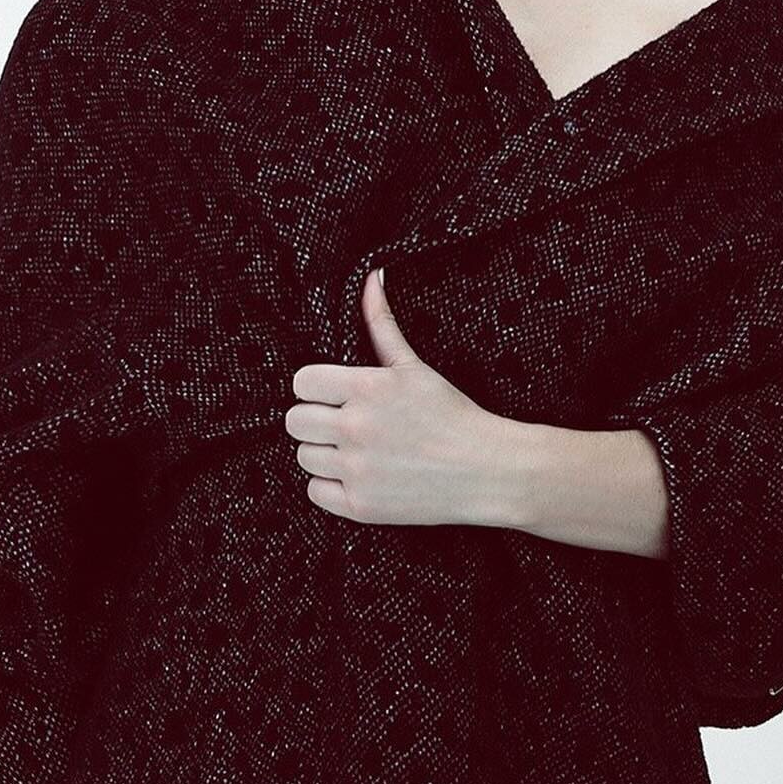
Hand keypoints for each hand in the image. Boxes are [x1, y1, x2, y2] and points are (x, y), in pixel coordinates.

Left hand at [284, 266, 527, 530]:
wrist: (486, 470)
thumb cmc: (452, 414)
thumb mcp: (414, 367)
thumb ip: (381, 324)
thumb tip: (371, 277)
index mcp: (367, 388)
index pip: (302, 383)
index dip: (315, 388)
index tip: (333, 394)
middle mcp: (356, 428)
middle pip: (295, 422)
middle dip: (315, 420)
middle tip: (343, 423)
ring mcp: (357, 469)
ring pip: (304, 457)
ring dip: (323, 453)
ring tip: (355, 449)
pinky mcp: (360, 506)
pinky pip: (315, 492)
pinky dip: (331, 485)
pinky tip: (359, 474)